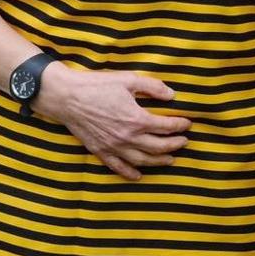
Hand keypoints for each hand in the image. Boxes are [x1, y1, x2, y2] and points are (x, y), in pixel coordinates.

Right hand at [33, 65, 188, 180]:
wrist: (67, 97)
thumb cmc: (97, 86)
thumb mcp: (129, 79)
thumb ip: (153, 87)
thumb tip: (172, 95)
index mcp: (137, 119)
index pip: (166, 127)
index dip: (180, 125)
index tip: (187, 124)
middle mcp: (127, 137)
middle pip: (158, 147)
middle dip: (174, 145)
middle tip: (184, 142)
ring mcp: (113, 147)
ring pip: (142, 160)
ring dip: (159, 161)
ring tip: (170, 160)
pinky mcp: (100, 151)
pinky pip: (118, 167)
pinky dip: (130, 173)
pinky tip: (139, 176)